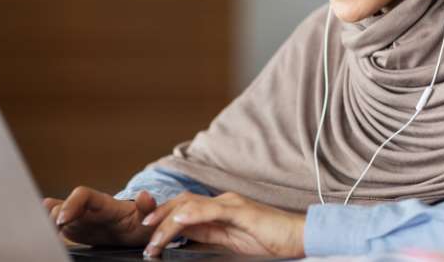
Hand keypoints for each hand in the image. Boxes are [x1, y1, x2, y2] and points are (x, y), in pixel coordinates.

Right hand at [42, 186, 157, 246]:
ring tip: (42, 230)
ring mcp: (80, 218)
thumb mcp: (147, 218)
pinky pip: (57, 223)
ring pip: (57, 214)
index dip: (71, 203)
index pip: (83, 195)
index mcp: (104, 205)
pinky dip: (47, 223)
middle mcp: (88, 209)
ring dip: (48, 220)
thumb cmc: (141, 223)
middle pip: (65, 205)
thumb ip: (147, 207)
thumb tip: (146, 196)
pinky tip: (38, 228)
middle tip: (51, 231)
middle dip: (54, 215)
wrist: (135, 231)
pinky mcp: (75, 228)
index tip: (63, 219)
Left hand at [139, 191, 304, 257]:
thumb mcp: (232, 241)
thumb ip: (209, 234)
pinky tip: (180, 221)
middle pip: (183, 202)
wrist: (300, 237)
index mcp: (220, 209)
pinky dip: (193, 214)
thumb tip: (183, 236)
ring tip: (153, 233)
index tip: (146, 228)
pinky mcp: (243, 211)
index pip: (184, 207)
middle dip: (159, 214)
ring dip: (169, 219)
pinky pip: (213, 210)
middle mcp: (223, 201)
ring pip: (191, 205)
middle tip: (142, 230)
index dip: (163, 214)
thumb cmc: (271, 241)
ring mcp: (232, 204)